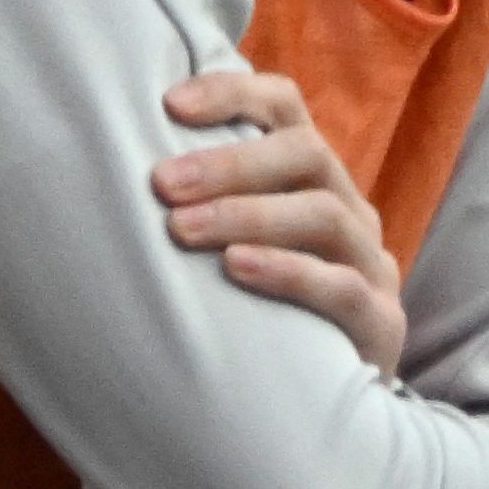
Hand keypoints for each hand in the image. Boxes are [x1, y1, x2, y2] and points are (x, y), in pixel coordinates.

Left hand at [154, 68, 402, 371]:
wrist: (318, 395)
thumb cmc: (251, 305)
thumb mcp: (224, 242)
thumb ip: (191, 200)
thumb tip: (107, 167)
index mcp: (309, 176)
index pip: (284, 107)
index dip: (233, 94)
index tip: (168, 105)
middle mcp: (346, 208)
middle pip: (306, 154)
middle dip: (230, 164)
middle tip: (162, 183)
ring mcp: (369, 263)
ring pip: (325, 215)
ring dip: (248, 215)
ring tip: (182, 230)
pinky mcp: (381, 321)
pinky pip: (343, 287)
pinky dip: (288, 272)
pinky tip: (236, 269)